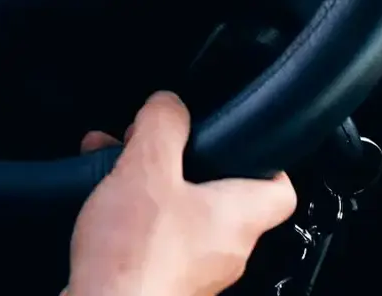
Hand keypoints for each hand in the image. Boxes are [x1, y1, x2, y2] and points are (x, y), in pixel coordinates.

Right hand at [68, 92, 297, 295]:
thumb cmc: (135, 257)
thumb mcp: (146, 168)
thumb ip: (162, 126)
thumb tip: (169, 103)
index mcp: (239, 216)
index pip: (280, 188)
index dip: (265, 159)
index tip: (241, 140)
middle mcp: (226, 249)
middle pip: (219, 195)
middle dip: (181, 164)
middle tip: (153, 146)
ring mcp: (195, 272)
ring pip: (181, 215)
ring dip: (150, 188)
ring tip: (113, 167)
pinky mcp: (162, 284)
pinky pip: (156, 240)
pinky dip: (133, 218)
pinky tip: (101, 205)